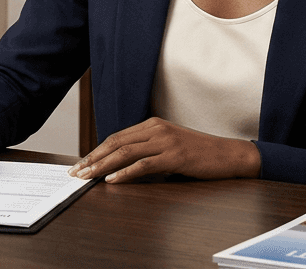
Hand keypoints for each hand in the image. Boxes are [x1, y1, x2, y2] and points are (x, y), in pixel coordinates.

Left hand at [67, 117, 260, 183]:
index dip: (97, 150)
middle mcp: (156, 129)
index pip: (117, 137)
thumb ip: (147, 150)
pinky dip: (126, 173)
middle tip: (77, 172)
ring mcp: (166, 141)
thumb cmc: (198, 154)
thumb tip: (119, 165)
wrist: (228, 155)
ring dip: (104, 166)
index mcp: (152, 124)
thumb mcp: (169, 145)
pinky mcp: (175, 156)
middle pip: (116, 143)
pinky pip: (144, 165)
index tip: (82, 163)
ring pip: (126, 152)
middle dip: (94, 158)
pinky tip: (113, 180)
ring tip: (89, 177)